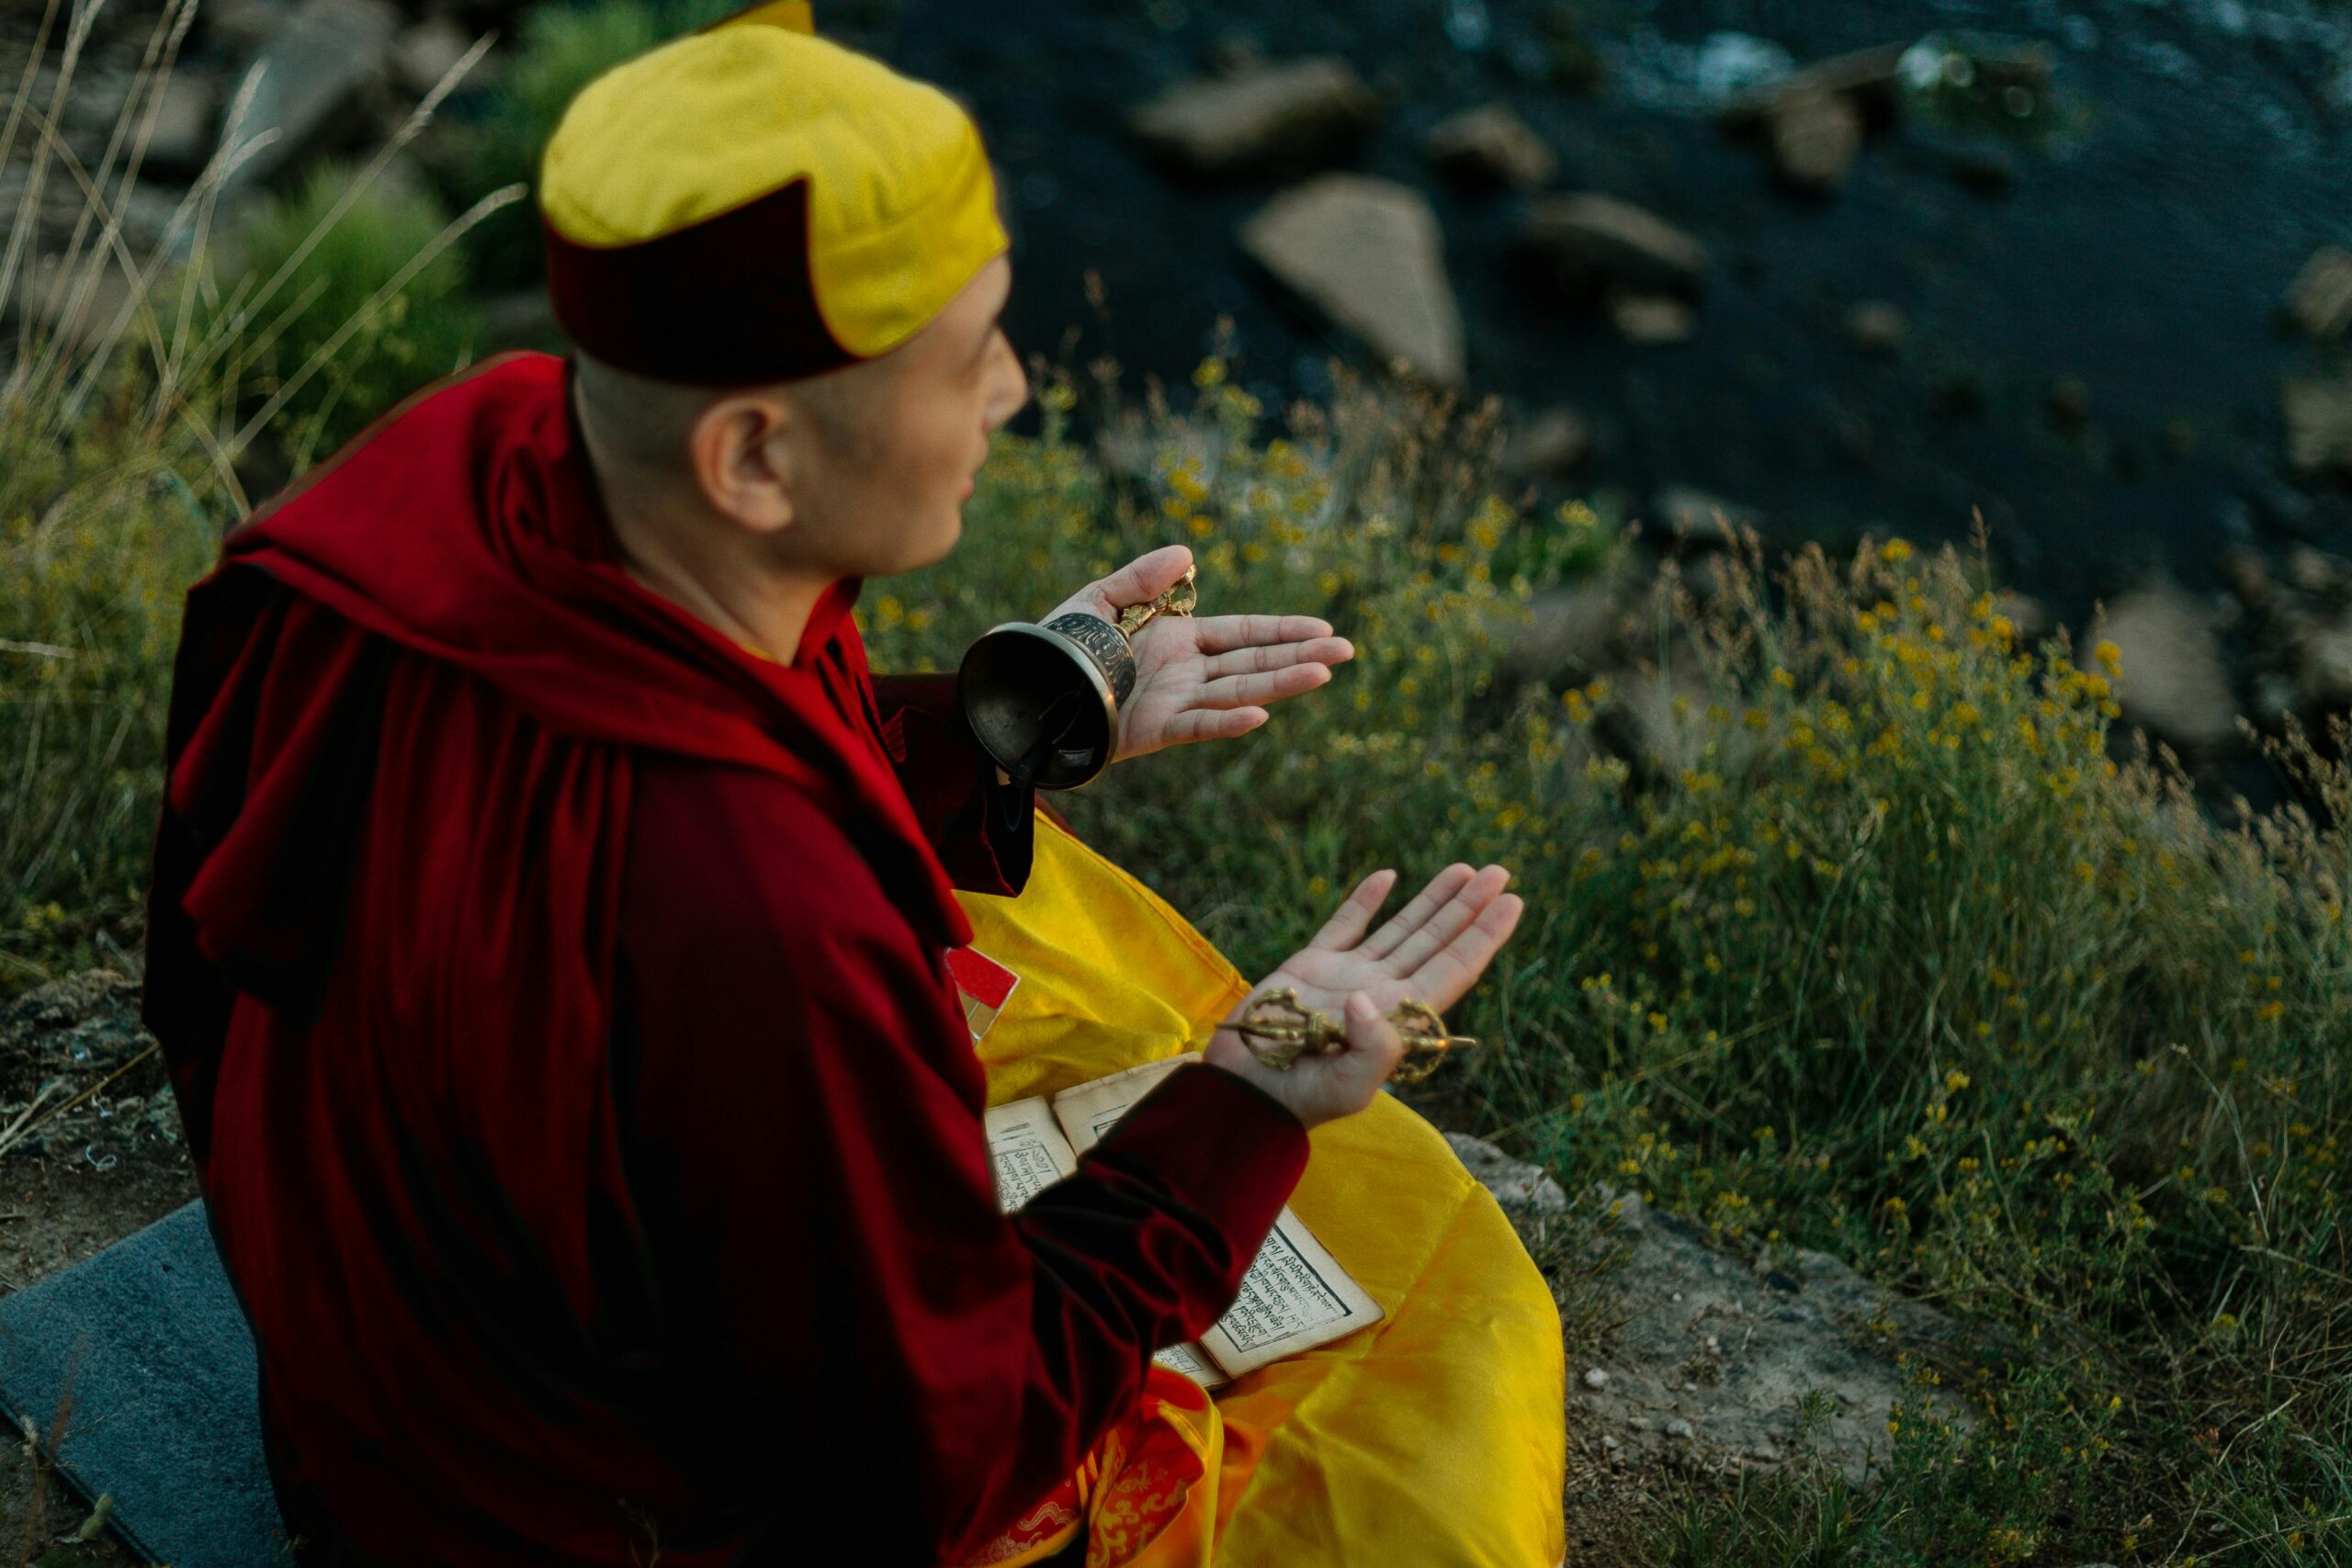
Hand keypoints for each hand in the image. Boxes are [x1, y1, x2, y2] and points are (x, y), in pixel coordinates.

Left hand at [1044, 544, 1352, 762]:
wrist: (1028, 688)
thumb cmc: (1060, 644)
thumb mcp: (1100, 597)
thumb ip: (1143, 577)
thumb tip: (1189, 554)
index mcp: (1177, 640)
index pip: (1242, 635)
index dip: (1282, 632)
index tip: (1322, 631)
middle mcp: (1185, 673)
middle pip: (1253, 664)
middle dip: (1299, 657)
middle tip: (1346, 652)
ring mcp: (1174, 702)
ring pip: (1238, 692)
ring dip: (1280, 684)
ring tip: (1323, 674)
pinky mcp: (1154, 729)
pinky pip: (1197, 724)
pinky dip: (1227, 721)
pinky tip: (1260, 716)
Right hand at [1204, 863, 1523, 1128]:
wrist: (1242, 1093)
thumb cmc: (1297, 1097)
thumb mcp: (1345, 1086)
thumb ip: (1372, 1048)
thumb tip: (1368, 999)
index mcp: (1399, 1020)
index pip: (1453, 970)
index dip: (1483, 937)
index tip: (1512, 902)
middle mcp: (1381, 994)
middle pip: (1436, 943)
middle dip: (1468, 909)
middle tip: (1500, 873)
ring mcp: (1348, 978)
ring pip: (1401, 930)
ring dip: (1432, 900)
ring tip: (1464, 870)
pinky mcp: (1311, 967)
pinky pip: (1347, 925)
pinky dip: (1367, 901)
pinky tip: (1388, 878)